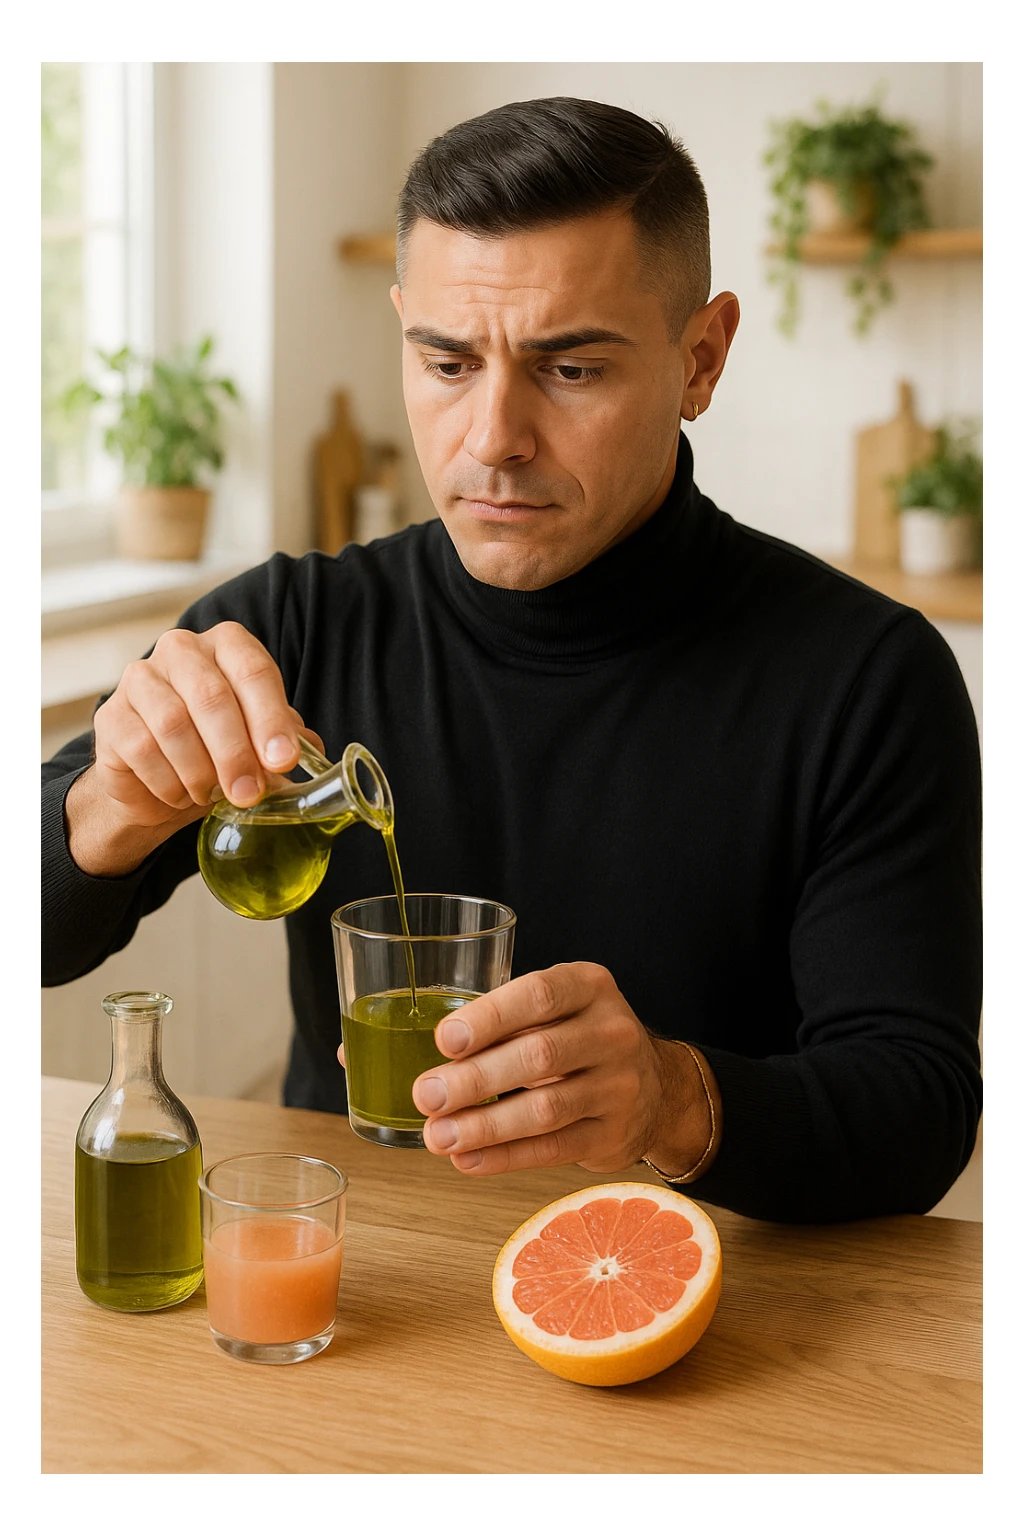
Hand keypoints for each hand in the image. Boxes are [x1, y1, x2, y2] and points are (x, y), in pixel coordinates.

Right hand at [66, 620, 323, 875]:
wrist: (160, 784)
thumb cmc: (218, 750)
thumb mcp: (260, 742)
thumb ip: (286, 742)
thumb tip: (311, 754)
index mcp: (227, 645)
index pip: (254, 671)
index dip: (270, 719)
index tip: (283, 762)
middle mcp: (182, 649)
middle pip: (211, 697)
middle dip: (236, 753)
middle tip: (249, 794)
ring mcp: (140, 677)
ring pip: (174, 724)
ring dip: (200, 772)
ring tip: (212, 795)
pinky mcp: (111, 715)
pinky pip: (142, 750)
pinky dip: (169, 783)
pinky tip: (180, 794)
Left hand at [395, 961, 719, 1177]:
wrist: (653, 1085)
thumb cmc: (569, 1037)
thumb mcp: (542, 1011)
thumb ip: (471, 1023)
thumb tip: (353, 1052)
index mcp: (587, 985)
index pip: (538, 994)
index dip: (490, 1017)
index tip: (444, 1039)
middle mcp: (610, 1030)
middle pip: (538, 1056)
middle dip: (474, 1080)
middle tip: (424, 1095)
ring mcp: (619, 1086)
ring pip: (545, 1109)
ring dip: (485, 1127)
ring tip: (437, 1136)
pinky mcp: (613, 1135)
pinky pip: (554, 1150)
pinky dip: (506, 1158)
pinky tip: (466, 1161)